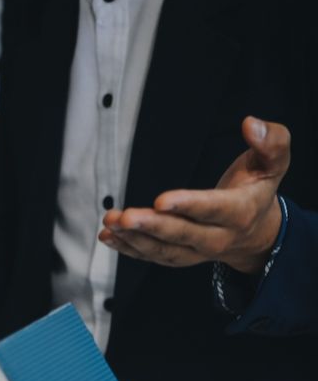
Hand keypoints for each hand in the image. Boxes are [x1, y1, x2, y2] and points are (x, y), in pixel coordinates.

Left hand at [99, 116, 288, 272]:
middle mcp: (218, 238)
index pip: (213, 209)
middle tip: (124, 217)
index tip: (160, 199)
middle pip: (182, 235)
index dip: (188, 205)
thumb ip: (271, 141)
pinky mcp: (178, 256)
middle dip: (152, 226)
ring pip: (164, 250)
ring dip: (134, 238)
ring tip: (110, 223)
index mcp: (240, 212)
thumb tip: (250, 123)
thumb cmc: (257, 187)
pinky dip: (129, 248)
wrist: (256, 231)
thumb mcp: (274, 162)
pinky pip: (152, 257)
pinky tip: (108, 236)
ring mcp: (197, 252)